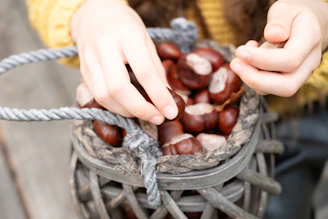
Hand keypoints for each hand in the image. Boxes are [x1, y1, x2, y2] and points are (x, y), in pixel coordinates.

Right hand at [70, 0, 178, 124]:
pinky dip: (115, 107)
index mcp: (127, 35)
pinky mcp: (83, 71)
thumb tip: (167, 97)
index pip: (144, 71)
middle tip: (157, 117)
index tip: (171, 112)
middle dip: (140, 109)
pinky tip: (127, 108)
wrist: (92, 14)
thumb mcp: (146, 40)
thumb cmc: (124, 27)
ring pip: (104, 96)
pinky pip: (97, 96)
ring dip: (127, 111)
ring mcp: (90, 60)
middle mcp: (105, 47)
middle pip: (119, 88)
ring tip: (144, 113)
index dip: (159, 96)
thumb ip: (155, 68)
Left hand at [230, 0, 327, 96]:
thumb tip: (273, 35)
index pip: (290, 60)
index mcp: (310, 41)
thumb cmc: (291, 16)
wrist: (301, 26)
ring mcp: (300, 75)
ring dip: (250, 78)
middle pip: (287, 86)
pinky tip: (247, 59)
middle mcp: (309, 63)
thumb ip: (280, 20)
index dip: (263, 60)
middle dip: (255, 79)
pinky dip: (252, 76)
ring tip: (239, 59)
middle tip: (235, 64)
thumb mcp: (285, 8)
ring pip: (276, 90)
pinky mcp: (286, 81)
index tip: (241, 52)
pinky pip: (268, 88)